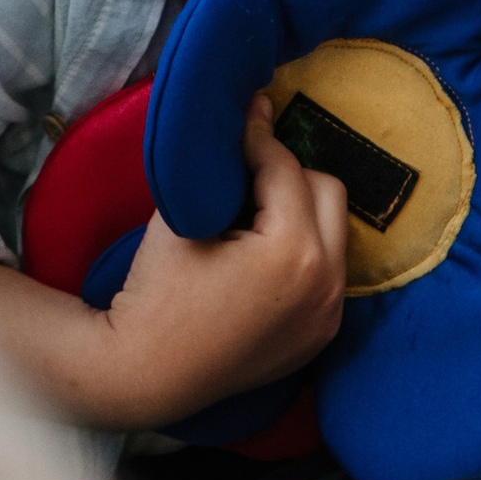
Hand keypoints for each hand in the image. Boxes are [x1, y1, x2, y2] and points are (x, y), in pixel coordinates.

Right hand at [97, 93, 348, 430]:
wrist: (147, 372)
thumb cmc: (157, 290)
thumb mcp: (188, 216)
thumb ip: (230, 161)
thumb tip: (260, 107)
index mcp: (292, 251)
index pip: (286, 168)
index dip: (258, 138)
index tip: (242, 116)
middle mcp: (325, 284)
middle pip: (327, 191)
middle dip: (288, 175)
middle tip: (245, 175)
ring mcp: (328, 314)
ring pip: (333, 231)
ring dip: (301, 213)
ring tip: (253, 215)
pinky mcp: (322, 335)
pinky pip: (328, 272)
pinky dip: (304, 253)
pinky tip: (263, 255)